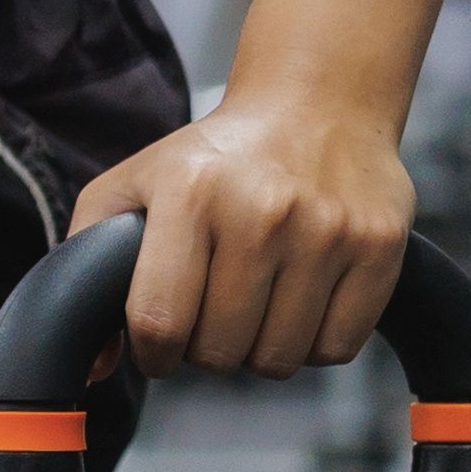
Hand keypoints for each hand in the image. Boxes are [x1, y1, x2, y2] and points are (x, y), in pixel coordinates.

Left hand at [71, 88, 417, 380]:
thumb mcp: (133, 184)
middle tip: (209, 318)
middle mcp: (260, 210)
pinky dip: (311, 344)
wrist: (316, 105)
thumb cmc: (214, 159)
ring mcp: (327, 229)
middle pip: (220, 350)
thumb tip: (97, 366)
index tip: (158, 347)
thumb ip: (90, 262)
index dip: (152, 354)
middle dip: (205, 351)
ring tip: (254, 307)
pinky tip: (298, 304)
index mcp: (188, 192)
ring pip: (279, 358)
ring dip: (258, 351)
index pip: (160, 320)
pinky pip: (336, 348)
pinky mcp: (379, 247)